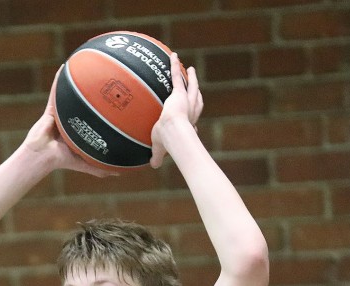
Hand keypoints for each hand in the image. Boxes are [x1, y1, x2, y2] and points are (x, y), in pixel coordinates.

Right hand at [21, 67, 115, 177]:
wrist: (43, 156)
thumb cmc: (62, 160)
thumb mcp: (85, 163)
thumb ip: (100, 168)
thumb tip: (120, 174)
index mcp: (83, 128)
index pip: (96, 115)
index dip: (107, 107)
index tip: (120, 97)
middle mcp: (75, 117)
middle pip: (88, 100)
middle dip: (97, 89)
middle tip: (110, 78)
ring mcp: (63, 111)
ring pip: (73, 93)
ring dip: (78, 79)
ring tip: (89, 65)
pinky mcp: (51, 108)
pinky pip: (56, 90)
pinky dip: (59, 78)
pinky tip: (65, 66)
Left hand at [150, 53, 203, 168]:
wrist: (174, 132)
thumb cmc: (169, 142)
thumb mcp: (161, 149)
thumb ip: (158, 156)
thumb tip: (153, 166)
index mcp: (189, 124)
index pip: (193, 120)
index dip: (193, 120)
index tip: (193, 121)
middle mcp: (191, 111)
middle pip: (196, 99)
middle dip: (197, 92)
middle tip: (196, 86)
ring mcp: (187, 101)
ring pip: (192, 87)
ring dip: (192, 78)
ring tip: (191, 70)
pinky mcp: (180, 93)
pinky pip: (177, 76)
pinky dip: (174, 66)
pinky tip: (173, 55)